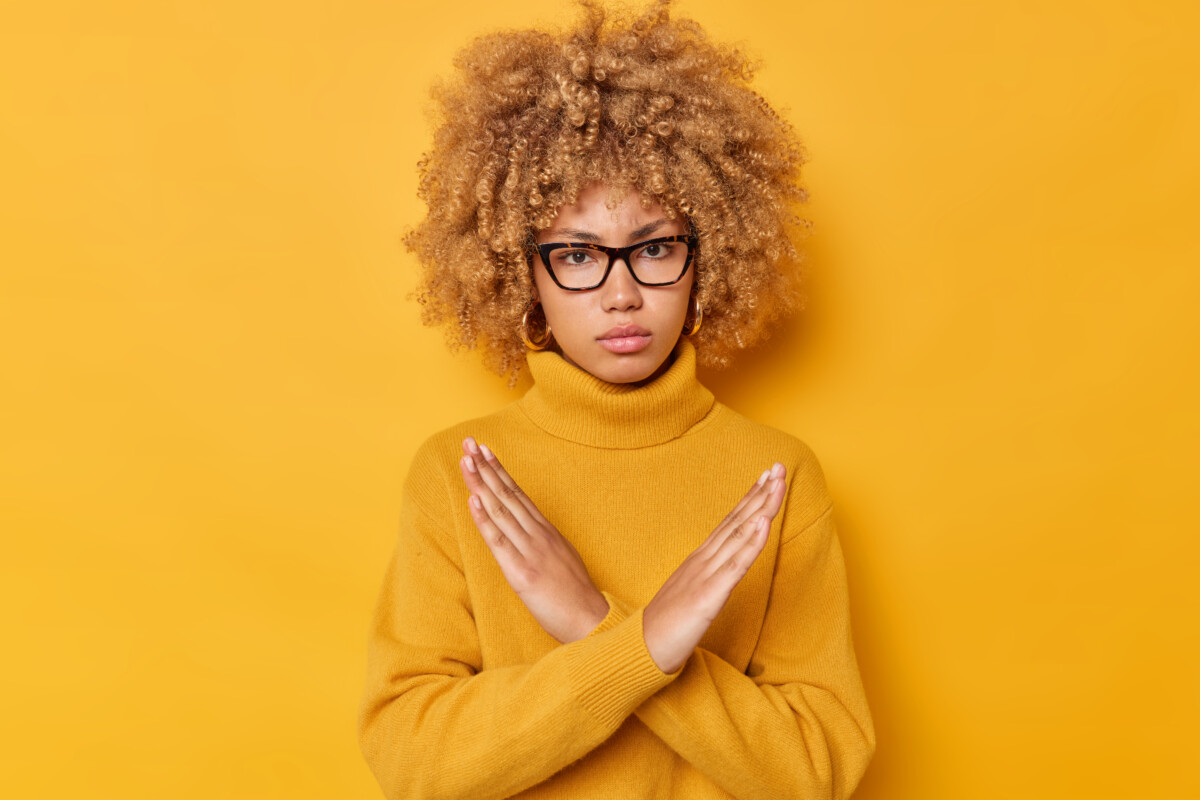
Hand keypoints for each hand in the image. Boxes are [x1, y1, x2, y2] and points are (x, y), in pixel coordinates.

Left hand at [458, 437, 609, 643]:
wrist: (591, 620)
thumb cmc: (576, 595)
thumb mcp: (561, 558)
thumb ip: (543, 543)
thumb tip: (526, 533)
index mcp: (547, 531)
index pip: (518, 493)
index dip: (500, 470)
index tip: (485, 450)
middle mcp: (538, 535)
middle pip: (507, 494)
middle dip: (485, 467)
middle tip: (468, 443)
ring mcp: (530, 551)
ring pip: (500, 510)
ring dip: (481, 483)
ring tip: (466, 461)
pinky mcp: (521, 572)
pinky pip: (499, 541)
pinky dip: (484, 518)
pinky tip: (473, 499)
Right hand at [642, 463, 787, 673]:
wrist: (642, 649)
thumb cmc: (666, 626)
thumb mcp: (691, 594)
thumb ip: (706, 578)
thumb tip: (722, 571)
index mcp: (700, 560)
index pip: (729, 522)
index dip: (750, 498)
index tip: (767, 477)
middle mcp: (704, 560)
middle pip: (737, 521)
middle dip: (761, 493)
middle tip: (779, 467)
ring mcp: (706, 576)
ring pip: (739, 535)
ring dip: (761, 508)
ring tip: (778, 485)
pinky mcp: (709, 596)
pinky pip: (735, 566)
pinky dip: (751, 543)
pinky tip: (763, 524)